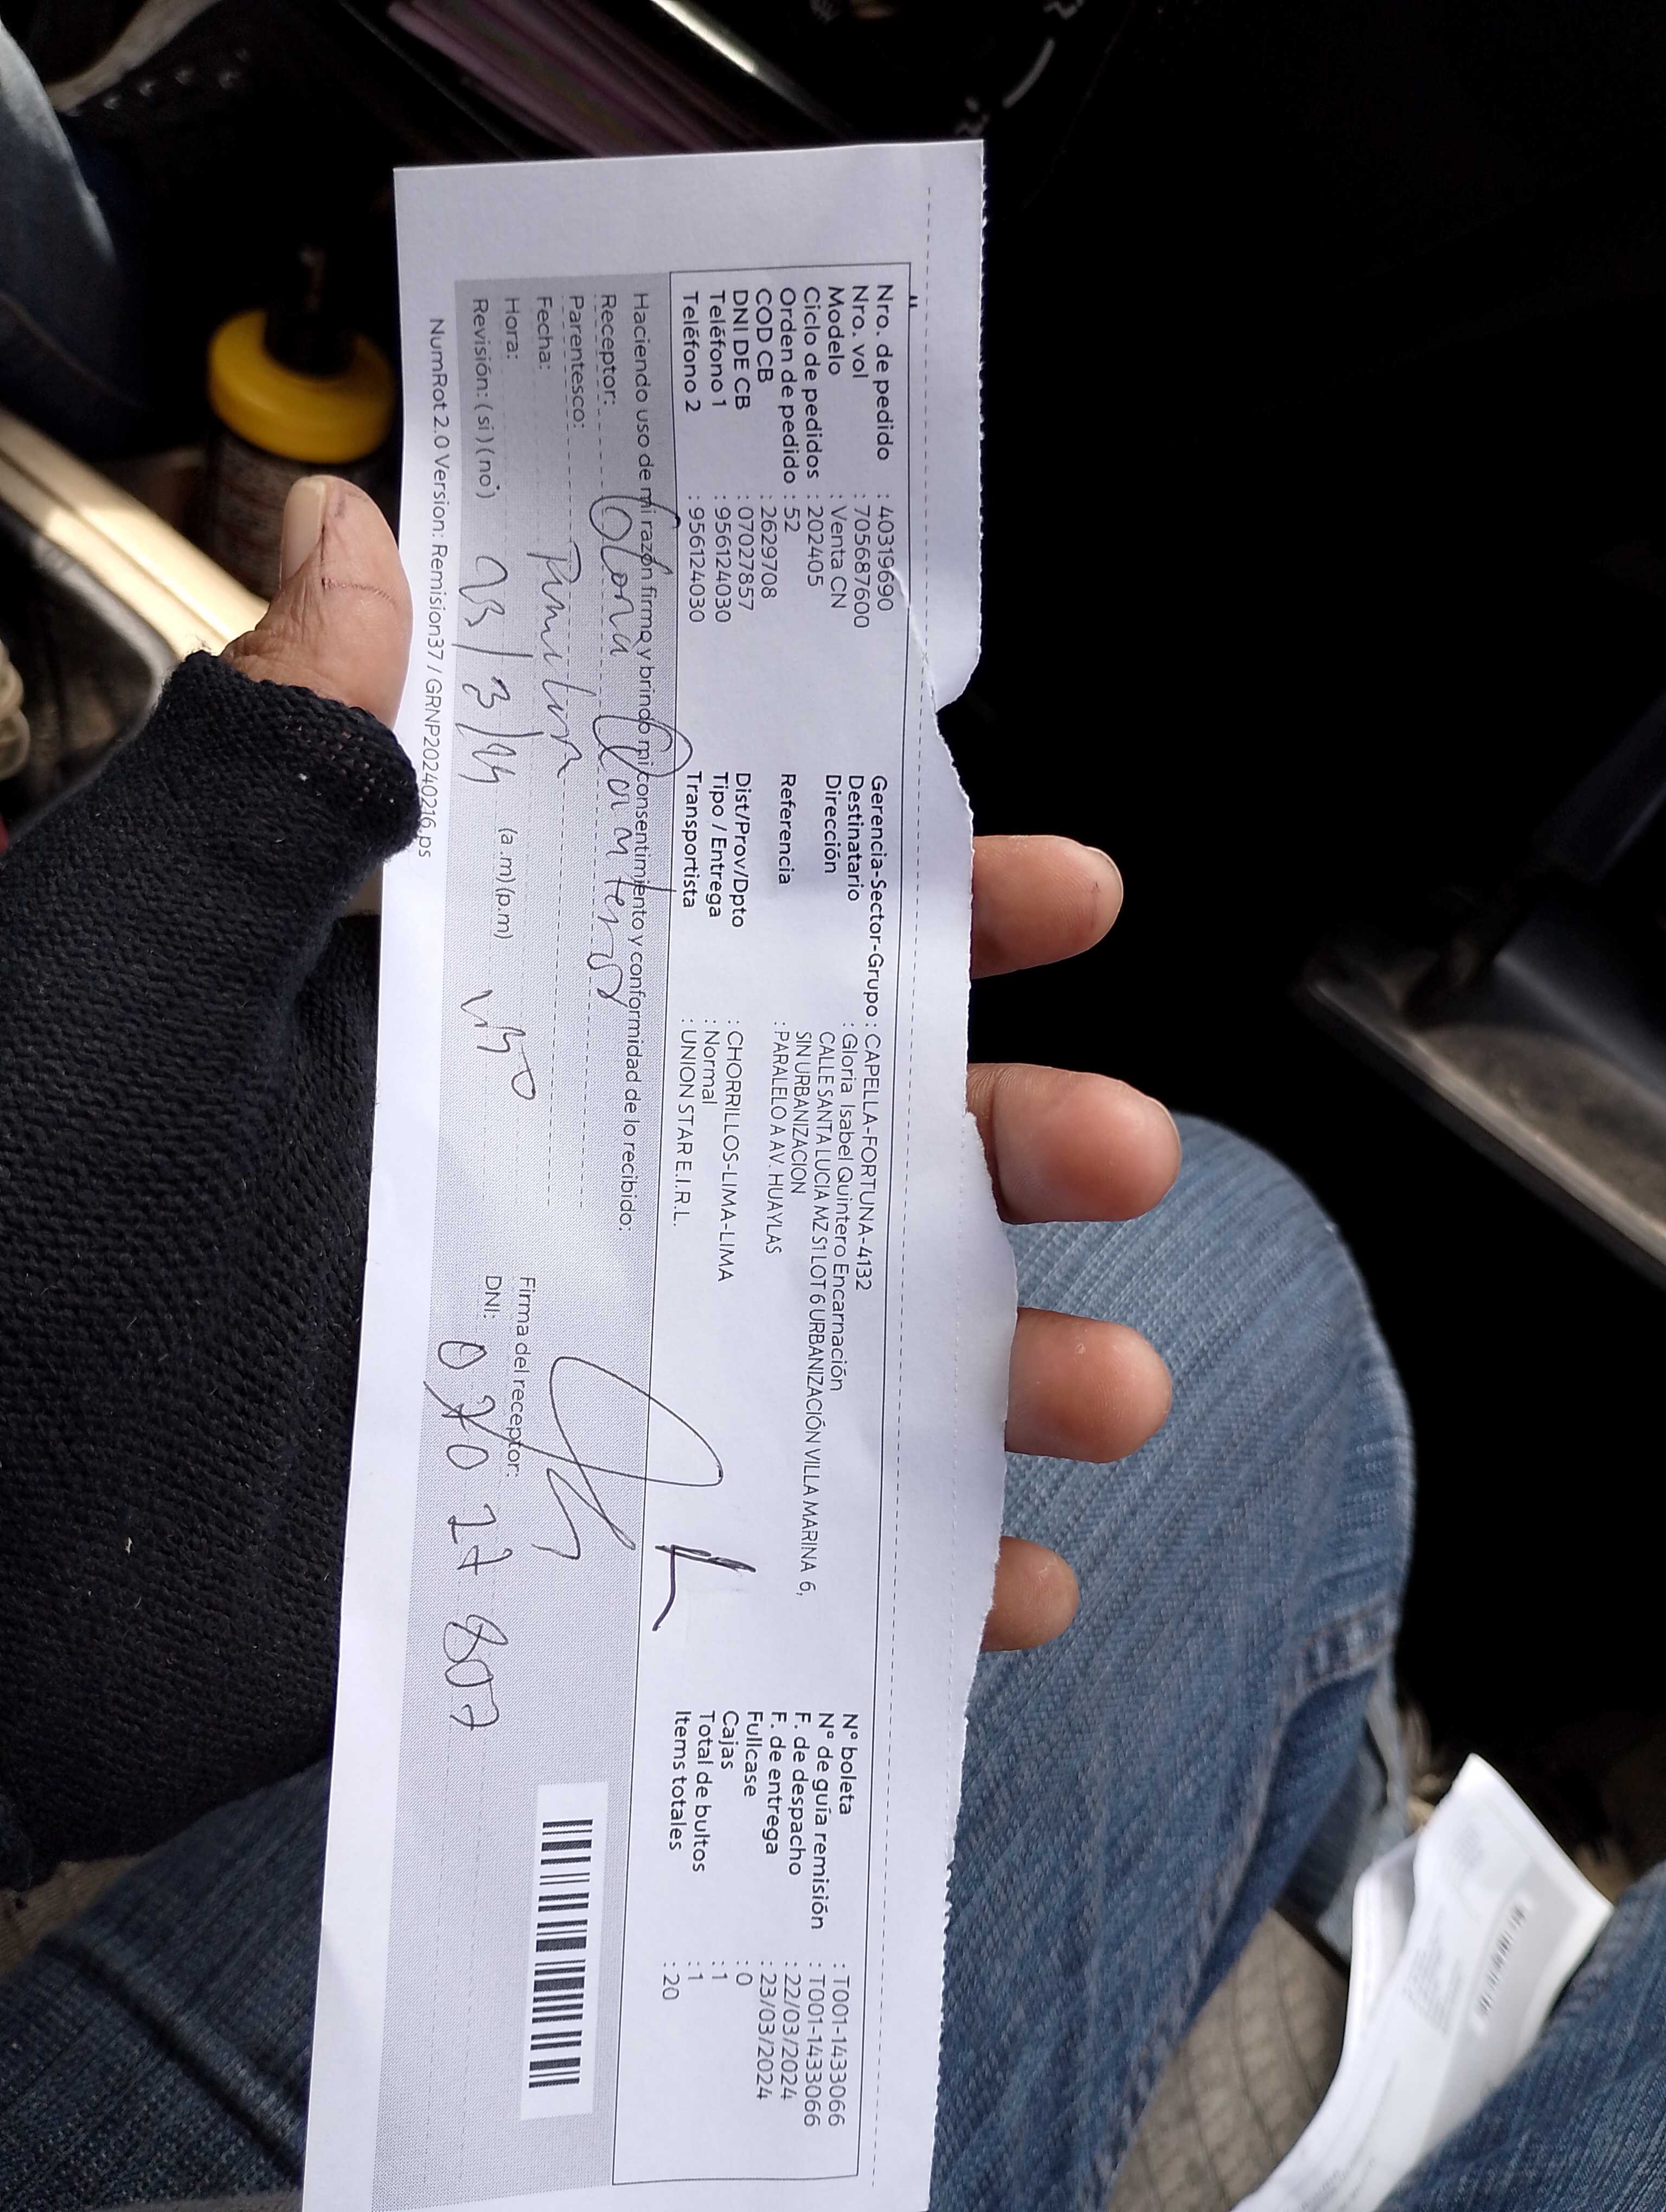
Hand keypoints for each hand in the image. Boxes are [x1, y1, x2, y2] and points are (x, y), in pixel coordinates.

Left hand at [226, 479, 1177, 1659]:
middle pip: (835, 1155)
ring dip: (1004, 1367)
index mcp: (487, 1047)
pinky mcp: (569, 1554)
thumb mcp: (138, 968)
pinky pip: (780, 1571)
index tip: (1056, 896)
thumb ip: (268, 775)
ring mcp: (580, 1386)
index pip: (735, 947)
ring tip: (1110, 1380)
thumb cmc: (14, 1240)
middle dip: (1006, 1144)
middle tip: (1116, 1145)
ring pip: (844, 1360)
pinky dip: (908, 1591)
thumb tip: (353, 543)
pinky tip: (1008, 1592)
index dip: (910, 920)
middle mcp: (560, 1203)